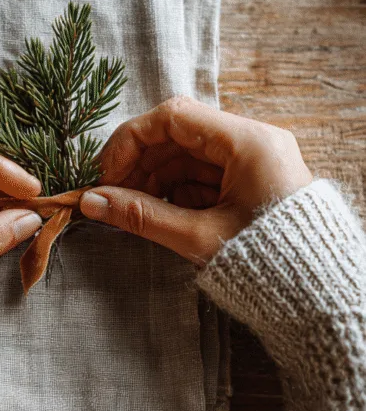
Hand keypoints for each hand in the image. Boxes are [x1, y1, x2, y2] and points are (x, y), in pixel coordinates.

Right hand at [80, 96, 312, 263]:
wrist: (318, 295)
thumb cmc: (266, 263)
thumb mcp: (198, 237)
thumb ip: (142, 215)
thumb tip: (92, 202)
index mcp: (248, 142)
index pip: (174, 116)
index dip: (131, 140)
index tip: (106, 173)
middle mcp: (253, 141)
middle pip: (180, 134)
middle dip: (141, 164)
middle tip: (112, 197)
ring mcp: (254, 160)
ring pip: (189, 155)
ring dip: (156, 179)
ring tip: (133, 211)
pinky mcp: (252, 181)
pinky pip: (204, 174)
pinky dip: (177, 191)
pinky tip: (160, 214)